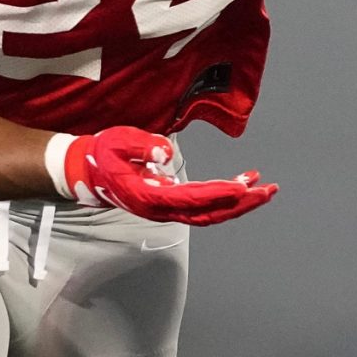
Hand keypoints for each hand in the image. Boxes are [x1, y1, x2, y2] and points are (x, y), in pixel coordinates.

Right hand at [49, 127, 276, 225]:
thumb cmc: (103, 155)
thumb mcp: (117, 142)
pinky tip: (244, 182)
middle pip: (208, 213)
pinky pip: (204, 205)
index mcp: (148, 196)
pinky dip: (226, 196)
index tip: (242, 187)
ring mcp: (168, 208)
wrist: (88, 170)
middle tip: (269, 191)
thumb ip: (141, 147)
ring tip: (265, 188)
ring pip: (210, 213)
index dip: (218, 194)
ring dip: (238, 202)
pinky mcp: (172, 202)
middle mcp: (161, 209)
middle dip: (240, 204)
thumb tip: (166, 153)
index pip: (191, 199)